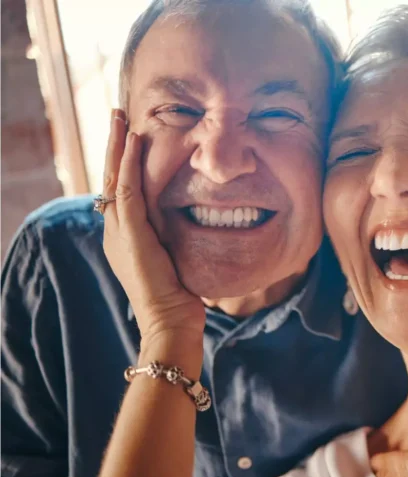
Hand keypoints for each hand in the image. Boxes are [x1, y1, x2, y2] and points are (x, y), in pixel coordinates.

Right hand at [101, 110, 204, 348]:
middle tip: (116, 115)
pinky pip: (127, 191)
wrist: (170, 321)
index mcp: (124, 235)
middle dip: (113, 145)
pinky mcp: (131, 234)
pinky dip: (127, 165)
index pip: (119, 190)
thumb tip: (188, 221)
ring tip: (119, 117)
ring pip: (113, 178)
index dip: (121, 162)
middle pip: (109, 178)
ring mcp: (120, 232)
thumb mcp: (172, 258)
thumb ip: (171, 237)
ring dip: (117, 145)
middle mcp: (115, 230)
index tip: (129, 136)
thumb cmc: (179, 296)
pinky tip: (132, 142)